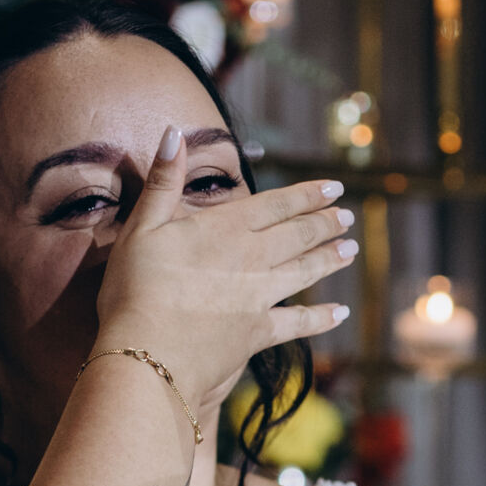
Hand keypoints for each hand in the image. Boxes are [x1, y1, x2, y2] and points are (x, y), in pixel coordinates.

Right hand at [95, 124, 355, 408]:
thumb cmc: (135, 289)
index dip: (306, 195)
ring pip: (304, 272)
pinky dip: (321, 318)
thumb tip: (174, 131)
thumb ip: (163, 181)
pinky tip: (341, 314)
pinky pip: (297, 323)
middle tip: (346, 217)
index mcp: (225, 227)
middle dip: (324, 224)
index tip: (334, 188)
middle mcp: (251, 258)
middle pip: (297, 236)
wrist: (148, 354)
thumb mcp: (141, 227)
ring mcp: (259, 297)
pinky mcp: (258, 333)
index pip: (276, 204)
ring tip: (350, 251)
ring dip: (329, 259)